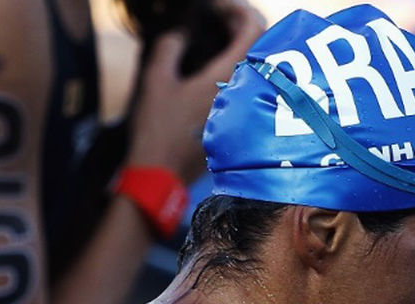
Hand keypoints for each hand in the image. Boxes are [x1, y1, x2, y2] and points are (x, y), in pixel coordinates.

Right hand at [127, 0, 265, 183]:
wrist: (160, 176)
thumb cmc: (157, 129)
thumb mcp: (156, 80)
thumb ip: (171, 46)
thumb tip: (182, 31)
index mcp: (227, 77)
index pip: (254, 30)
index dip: (239, 11)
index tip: (217, 8)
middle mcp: (243, 93)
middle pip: (259, 47)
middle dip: (241, 26)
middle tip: (217, 19)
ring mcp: (241, 111)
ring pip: (253, 68)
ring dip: (239, 48)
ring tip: (213, 38)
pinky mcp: (234, 124)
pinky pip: (245, 86)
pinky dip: (235, 70)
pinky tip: (211, 69)